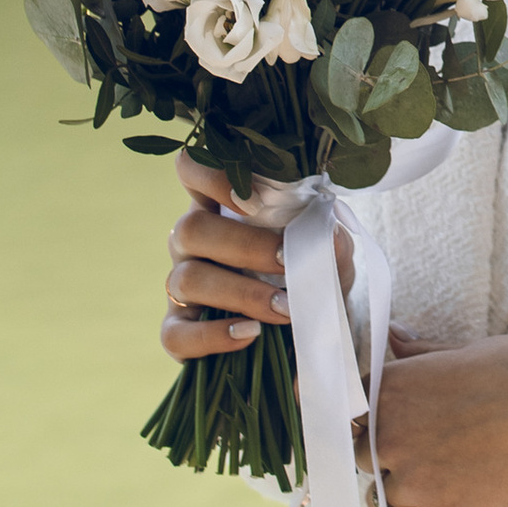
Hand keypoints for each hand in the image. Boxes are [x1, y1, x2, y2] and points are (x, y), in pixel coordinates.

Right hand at [159, 150, 351, 360]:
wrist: (312, 336)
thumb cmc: (312, 281)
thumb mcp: (331, 260)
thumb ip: (332, 244)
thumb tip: (329, 234)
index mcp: (220, 208)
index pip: (192, 169)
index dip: (210, 174)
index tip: (256, 199)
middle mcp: (192, 243)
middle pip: (190, 228)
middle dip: (244, 246)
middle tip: (286, 262)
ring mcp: (180, 288)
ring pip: (186, 279)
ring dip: (241, 293)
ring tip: (285, 308)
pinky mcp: (178, 333)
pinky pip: (175, 335)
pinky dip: (213, 336)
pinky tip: (250, 333)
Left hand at [366, 338, 507, 506]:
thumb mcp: (464, 350)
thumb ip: (420, 353)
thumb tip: (392, 336)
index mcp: (391, 390)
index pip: (353, 415)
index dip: (376, 422)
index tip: (400, 426)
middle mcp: (390, 435)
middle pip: (363, 456)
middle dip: (389, 456)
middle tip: (431, 451)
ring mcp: (413, 480)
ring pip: (380, 497)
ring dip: (403, 493)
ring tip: (445, 480)